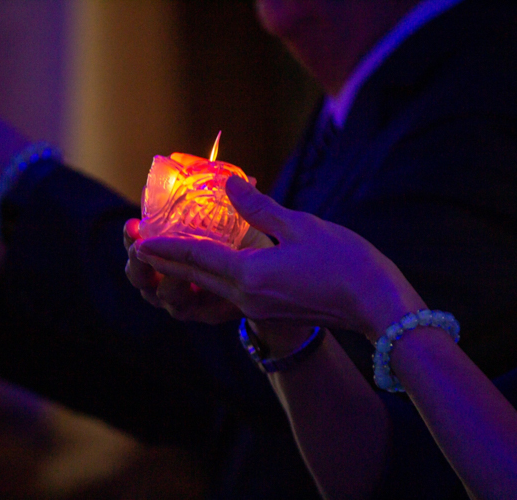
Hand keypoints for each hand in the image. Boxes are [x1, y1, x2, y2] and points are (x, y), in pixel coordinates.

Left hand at [135, 176, 425, 339]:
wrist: (377, 306)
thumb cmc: (345, 262)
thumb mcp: (300, 226)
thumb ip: (259, 207)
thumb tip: (230, 184)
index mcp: (250, 275)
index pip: (196, 258)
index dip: (166, 246)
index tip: (139, 239)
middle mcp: (247, 296)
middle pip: (196, 276)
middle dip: (166, 262)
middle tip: (139, 247)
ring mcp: (257, 307)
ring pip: (210, 287)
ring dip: (186, 271)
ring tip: (168, 255)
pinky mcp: (270, 309)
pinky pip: (229, 293)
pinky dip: (211, 278)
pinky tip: (209, 267)